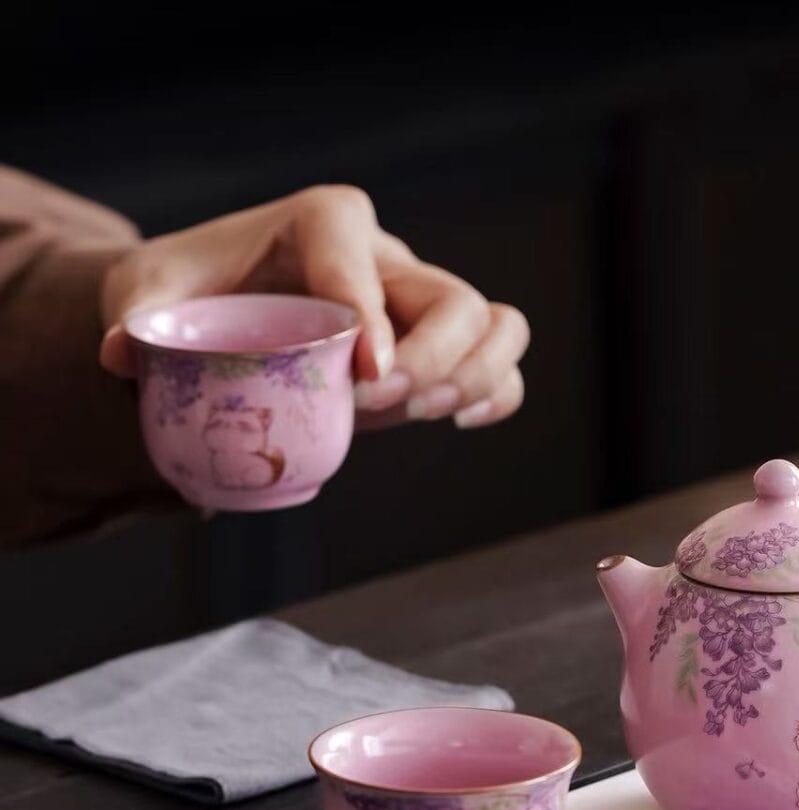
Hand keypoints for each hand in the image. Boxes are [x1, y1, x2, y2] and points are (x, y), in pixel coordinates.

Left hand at [99, 185, 528, 429]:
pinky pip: (498, 362)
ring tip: (426, 413)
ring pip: (497, 324)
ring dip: (476, 377)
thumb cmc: (190, 294)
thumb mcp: (151, 296)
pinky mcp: (433, 346)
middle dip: (435, 360)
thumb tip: (124, 354)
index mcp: (321, 223)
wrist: (220, 310)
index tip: (360, 375)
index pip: (360, 256)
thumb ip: (137, 318)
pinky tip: (460, 421)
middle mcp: (384, 256)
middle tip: (380, 403)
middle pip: (457, 299)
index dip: (371, 316)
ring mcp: (416, 302)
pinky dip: (496, 394)